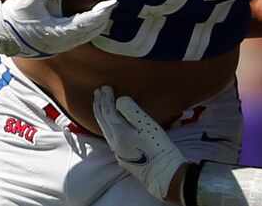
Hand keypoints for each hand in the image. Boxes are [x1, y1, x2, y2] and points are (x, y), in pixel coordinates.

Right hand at [0, 0, 116, 56]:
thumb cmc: (12, 18)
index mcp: (56, 33)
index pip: (85, 23)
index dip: (100, 13)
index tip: (111, 3)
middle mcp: (60, 43)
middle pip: (89, 32)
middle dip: (102, 20)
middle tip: (111, 5)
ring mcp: (57, 47)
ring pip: (83, 37)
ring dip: (94, 26)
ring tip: (102, 13)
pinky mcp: (52, 46)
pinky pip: (75, 38)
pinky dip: (84, 29)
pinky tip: (84, 21)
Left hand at [92, 86, 186, 200]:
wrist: (164, 174)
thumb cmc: (158, 148)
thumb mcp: (146, 125)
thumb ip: (131, 111)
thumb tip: (119, 101)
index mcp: (118, 133)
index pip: (107, 111)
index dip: (105, 98)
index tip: (105, 87)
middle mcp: (114, 143)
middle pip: (102, 121)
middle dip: (99, 104)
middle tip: (97, 92)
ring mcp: (118, 151)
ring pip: (104, 129)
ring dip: (101, 114)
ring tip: (100, 104)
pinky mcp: (123, 156)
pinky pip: (109, 135)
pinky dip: (106, 124)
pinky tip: (111, 123)